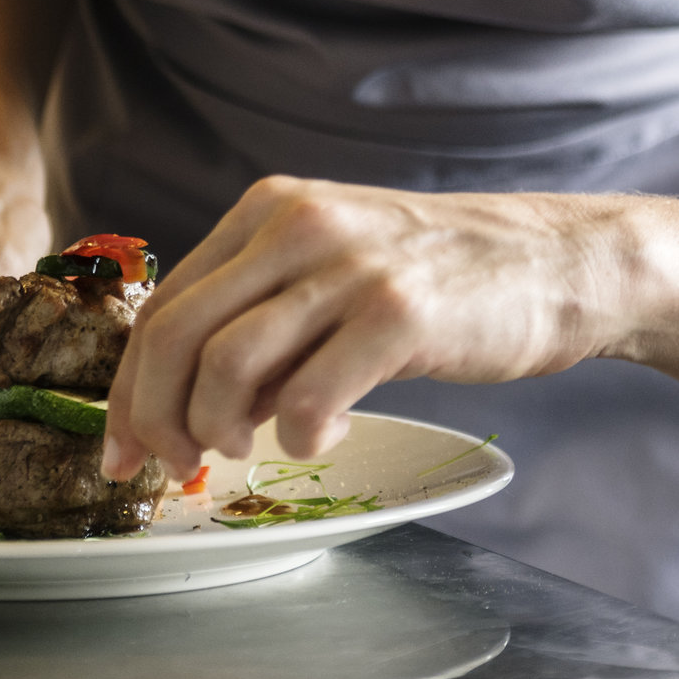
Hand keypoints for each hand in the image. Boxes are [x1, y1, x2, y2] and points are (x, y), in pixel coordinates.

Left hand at [103, 177, 627, 480]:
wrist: (556, 260)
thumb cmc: (443, 277)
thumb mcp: (337, 265)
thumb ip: (264, 315)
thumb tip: (190, 400)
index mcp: (271, 210)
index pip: (164, 305)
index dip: (127, 388)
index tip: (122, 447)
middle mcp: (300, 225)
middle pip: (174, 335)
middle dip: (153, 419)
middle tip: (171, 468)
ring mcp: (350, 268)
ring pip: (226, 366)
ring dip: (216, 431)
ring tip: (246, 450)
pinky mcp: (399, 314)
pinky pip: (310, 396)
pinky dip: (297, 435)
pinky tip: (318, 440)